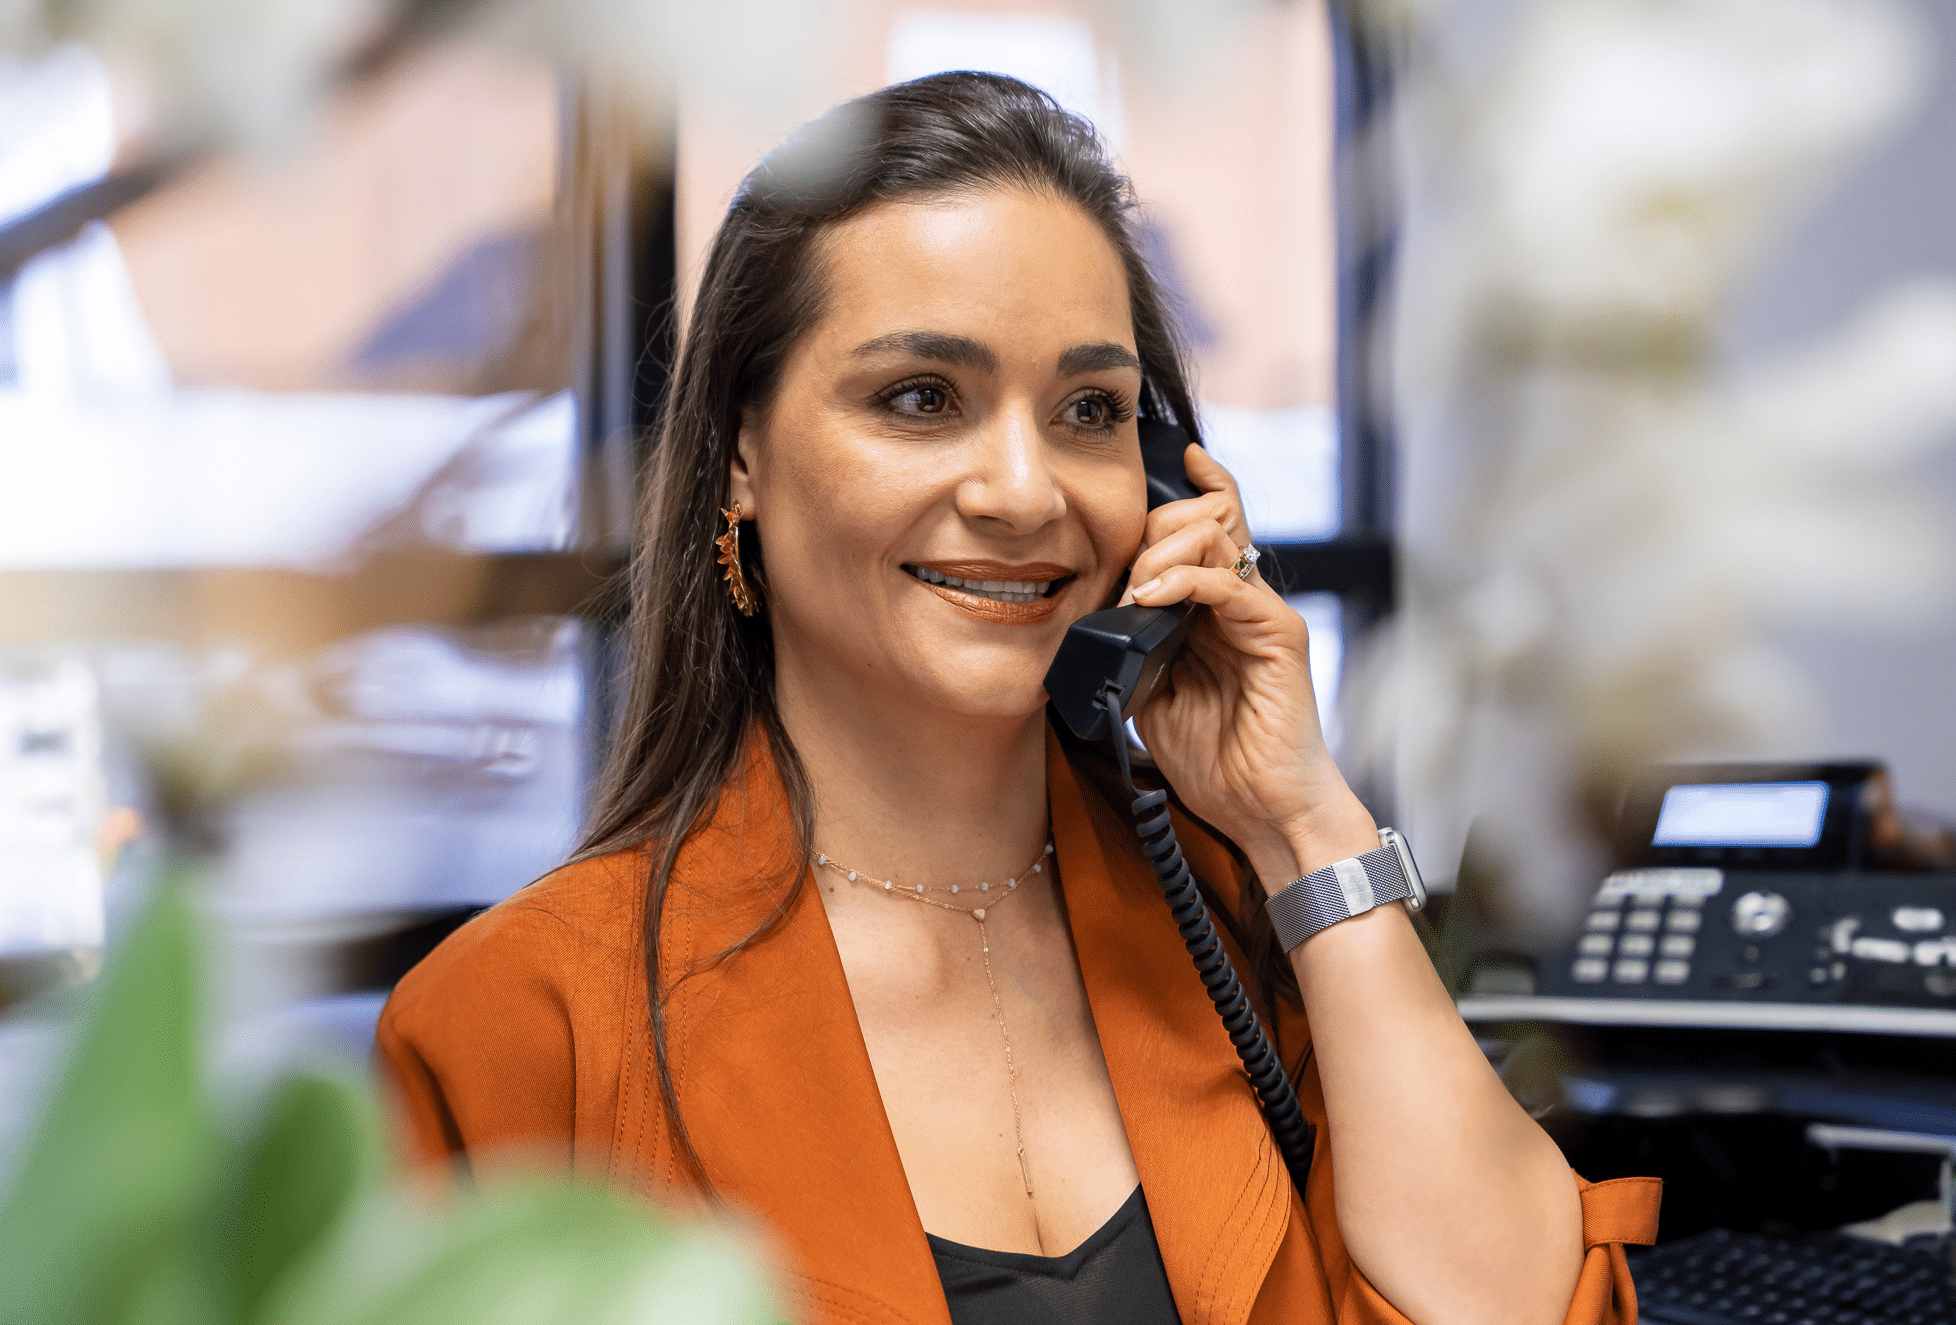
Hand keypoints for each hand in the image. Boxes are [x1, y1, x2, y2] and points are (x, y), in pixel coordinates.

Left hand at [1123, 445, 1376, 890]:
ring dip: (1162, 550)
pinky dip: (1183, 580)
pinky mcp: (1277, 634)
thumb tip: (1089, 617)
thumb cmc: (1215, 761)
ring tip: (1134, 589)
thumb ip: (1133, 647)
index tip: (1145, 470)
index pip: (1199, 529)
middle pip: (1205, 517)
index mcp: (1213, 610)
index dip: (1174, 497)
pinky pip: (1229, 584)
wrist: (1264, 812)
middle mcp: (1241, 600)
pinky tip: (1151, 597)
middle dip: (1152, 527)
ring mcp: (1261, 613)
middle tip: (1121, 571)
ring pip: (1218, 535)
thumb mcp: (1151, 694)